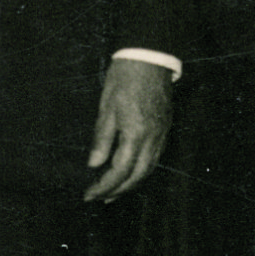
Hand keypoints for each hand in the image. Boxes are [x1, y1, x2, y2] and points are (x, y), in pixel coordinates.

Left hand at [84, 58, 173, 202]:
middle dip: (118, 191)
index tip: (89, 194)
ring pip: (148, 169)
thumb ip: (102, 138)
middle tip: (100, 199)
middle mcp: (153, 139)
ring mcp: (162, 134)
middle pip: (137, 176)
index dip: (104, 186)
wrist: (150, 56)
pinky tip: (131, 171)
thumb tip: (94, 164)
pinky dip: (141, 170)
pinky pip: (155, 157)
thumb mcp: (106, 107)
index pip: (119, 171)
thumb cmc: (125, 78)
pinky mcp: (165, 128)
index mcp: (136, 134)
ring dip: (131, 184)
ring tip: (114, 191)